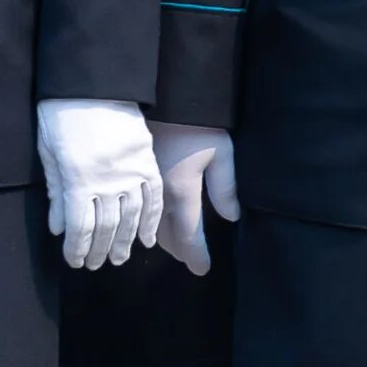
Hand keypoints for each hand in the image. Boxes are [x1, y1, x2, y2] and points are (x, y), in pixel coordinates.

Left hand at [36, 96, 162, 269]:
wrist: (91, 82)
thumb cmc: (61, 115)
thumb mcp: (50, 153)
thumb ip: (56, 193)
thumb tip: (58, 229)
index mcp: (78, 180)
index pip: (79, 228)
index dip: (77, 249)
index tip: (75, 261)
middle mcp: (106, 181)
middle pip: (107, 227)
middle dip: (101, 250)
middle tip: (97, 264)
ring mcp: (130, 171)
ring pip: (133, 217)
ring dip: (127, 241)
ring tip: (121, 257)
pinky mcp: (145, 160)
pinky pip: (154, 197)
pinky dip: (152, 220)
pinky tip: (148, 237)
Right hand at [150, 122, 237, 275]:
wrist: (164, 97)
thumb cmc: (198, 125)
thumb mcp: (222, 154)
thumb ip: (225, 188)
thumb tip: (231, 217)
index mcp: (182, 192)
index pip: (189, 236)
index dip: (196, 256)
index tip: (202, 270)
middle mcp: (159, 195)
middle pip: (166, 235)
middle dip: (180, 250)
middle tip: (191, 259)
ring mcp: (144, 185)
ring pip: (150, 224)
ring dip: (163, 239)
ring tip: (175, 245)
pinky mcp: (136, 175)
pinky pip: (142, 209)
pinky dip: (150, 222)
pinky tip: (156, 221)